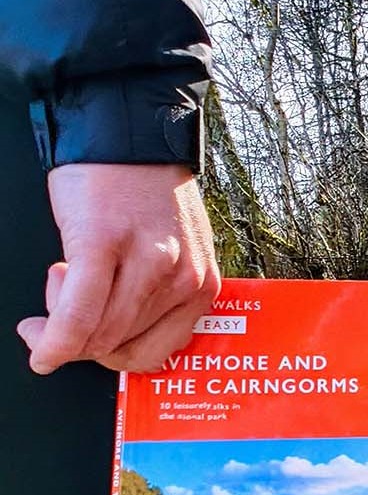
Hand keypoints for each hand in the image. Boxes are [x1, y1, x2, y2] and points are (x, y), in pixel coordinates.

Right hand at [16, 163, 220, 374]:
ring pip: (98, 335)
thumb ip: (159, 296)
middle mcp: (181, 279)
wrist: (128, 136)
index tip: (88, 346)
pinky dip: (54, 337)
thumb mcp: (176, 253)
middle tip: (56, 319)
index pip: (155, 351)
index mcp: (202, 285)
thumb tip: (117, 338)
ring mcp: (146, 264)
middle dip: (81, 345)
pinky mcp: (103, 245)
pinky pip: (78, 314)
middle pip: (121, 346)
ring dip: (61, 329)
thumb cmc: (148, 193)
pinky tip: (38, 336)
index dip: (112, 358)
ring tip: (57, 289)